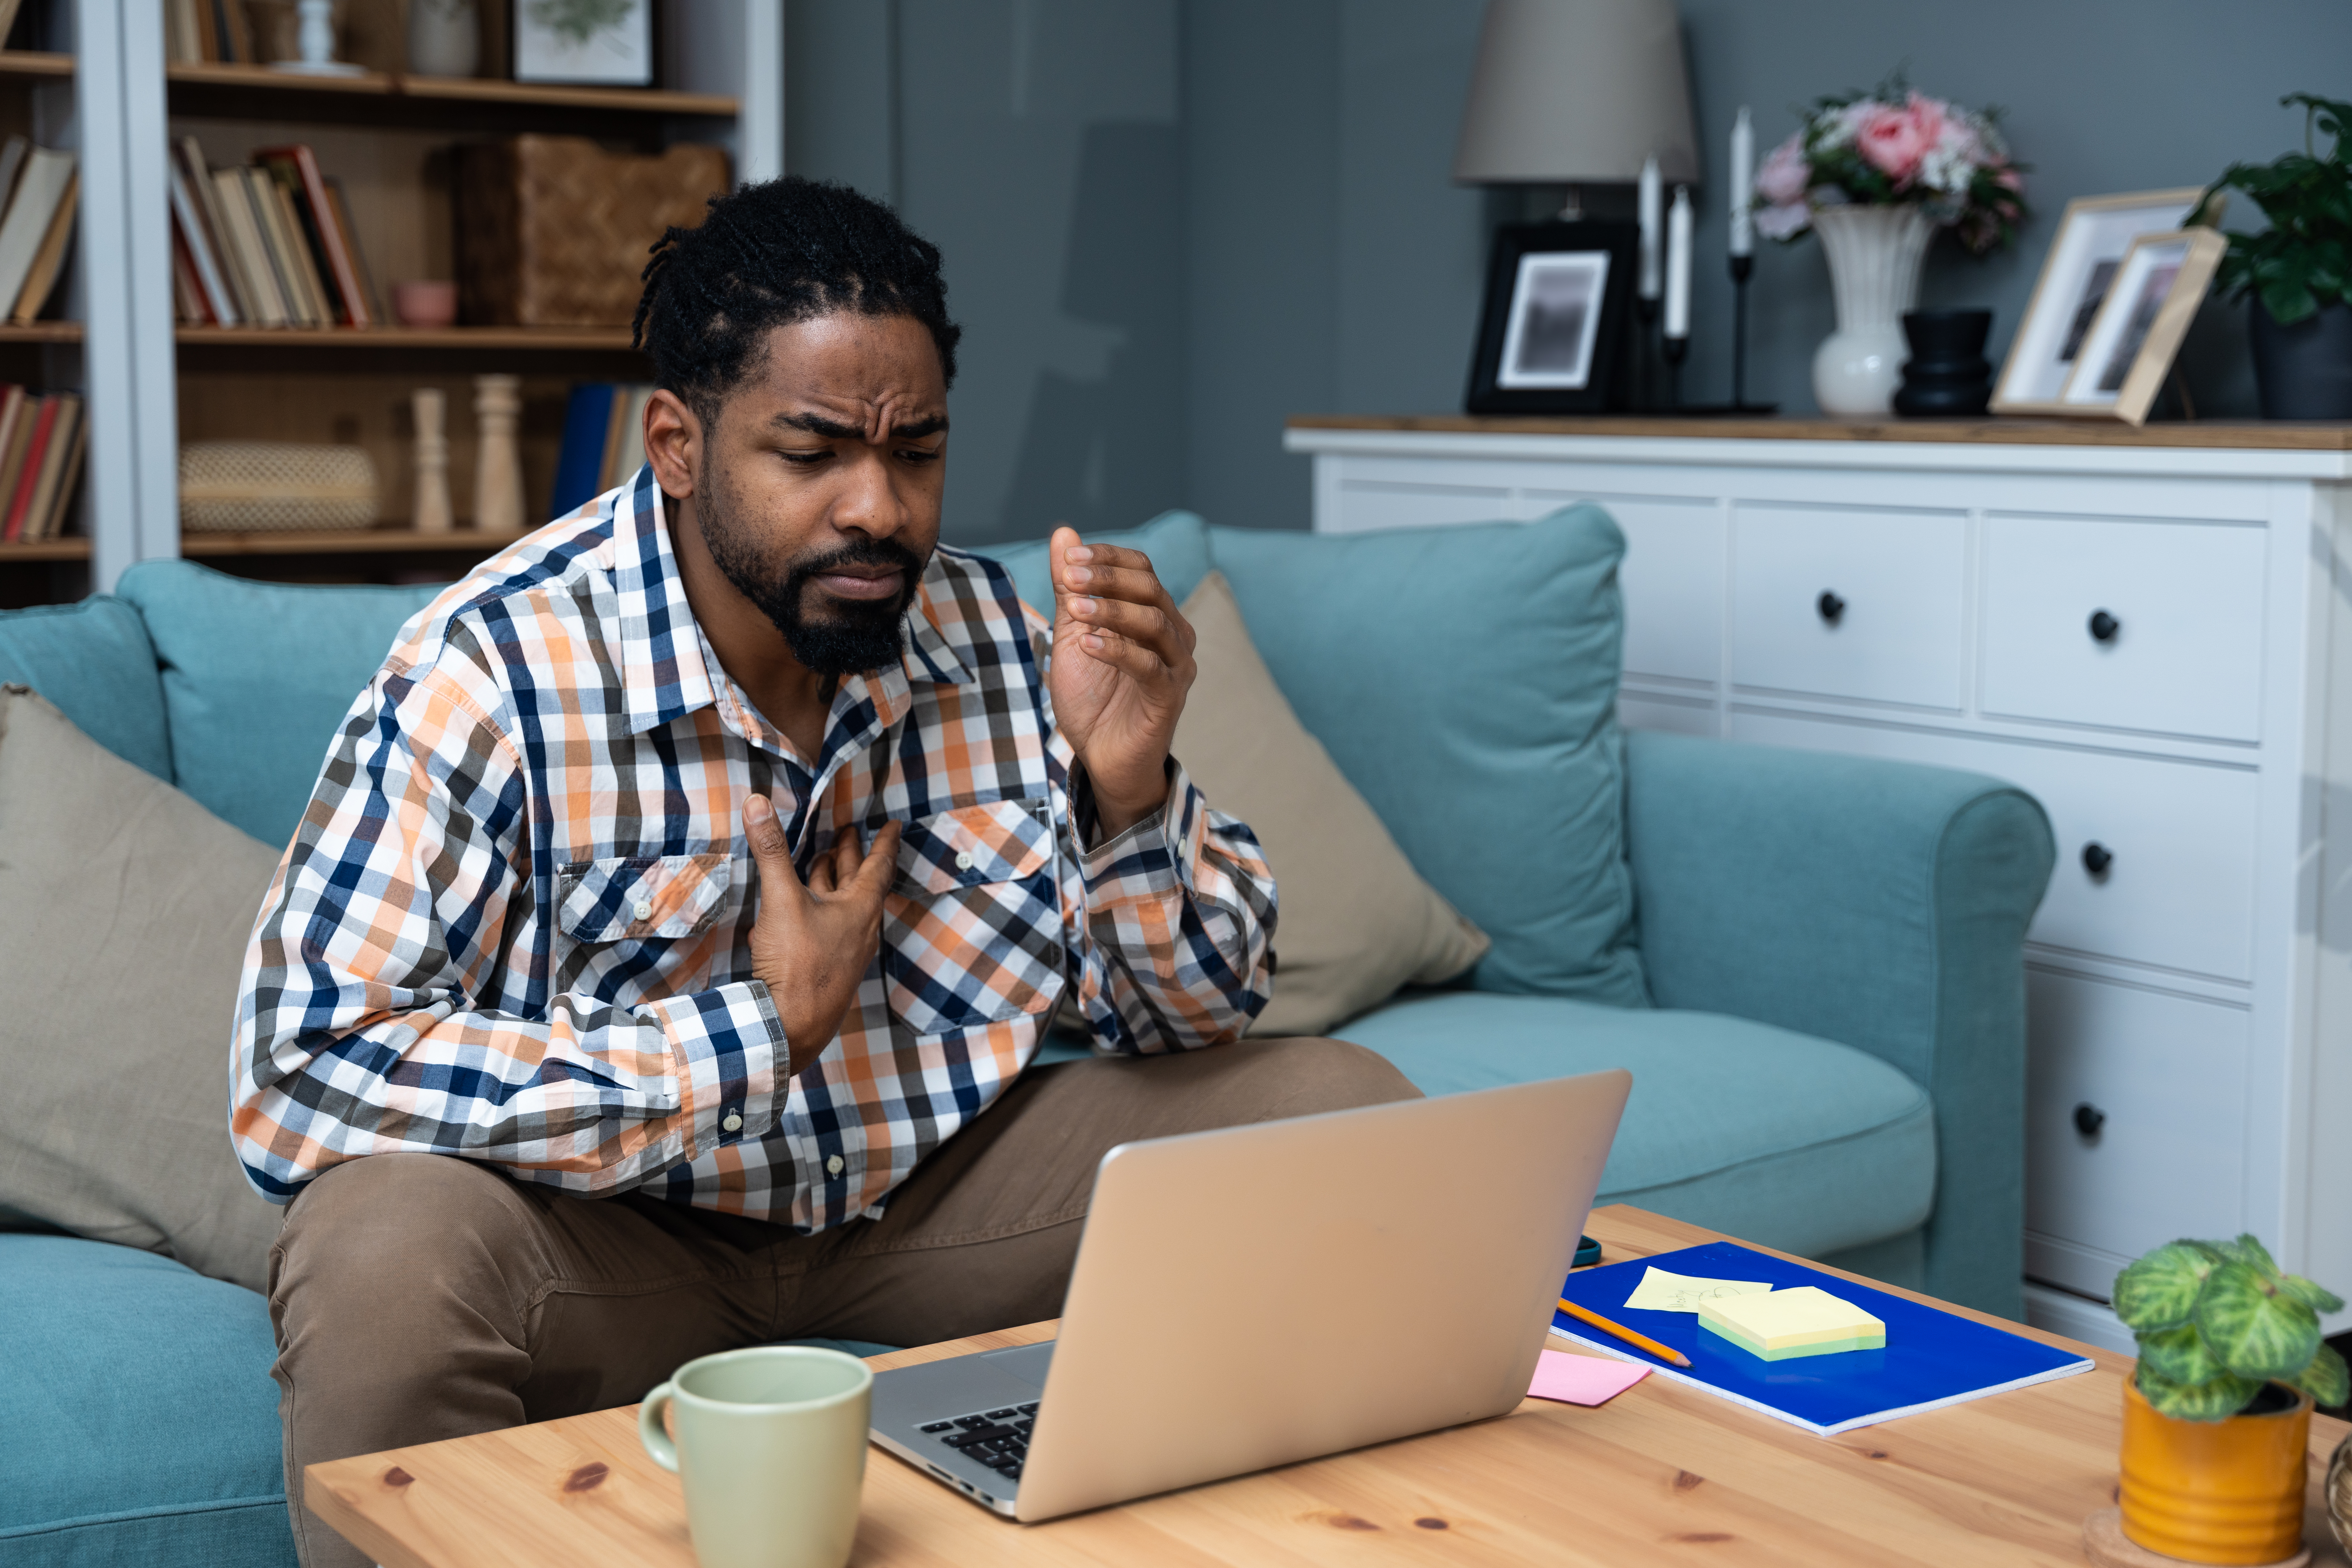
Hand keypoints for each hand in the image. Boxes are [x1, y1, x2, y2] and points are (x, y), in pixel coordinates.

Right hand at [742, 794, 902, 1075]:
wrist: (793, 1027)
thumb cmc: (798, 964)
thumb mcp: (781, 900)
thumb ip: (770, 850)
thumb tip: (758, 802)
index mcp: (860, 909)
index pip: (879, 866)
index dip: (884, 842)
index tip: (894, 825)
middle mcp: (860, 930)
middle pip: (859, 884)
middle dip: (852, 856)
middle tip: (847, 833)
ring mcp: (845, 953)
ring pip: (841, 908)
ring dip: (831, 883)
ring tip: (819, 862)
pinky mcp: (827, 971)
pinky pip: (825, 931)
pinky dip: (814, 913)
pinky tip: (794, 912)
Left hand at [1049, 526, 1196, 837]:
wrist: (1103, 757)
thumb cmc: (1093, 697)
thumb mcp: (1072, 635)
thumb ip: (1070, 589)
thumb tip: (1063, 534)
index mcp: (1154, 615)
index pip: (1143, 569)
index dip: (1109, 558)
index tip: (1071, 557)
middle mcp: (1173, 635)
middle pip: (1151, 589)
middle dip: (1108, 579)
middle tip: (1070, 577)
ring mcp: (1175, 666)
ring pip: (1153, 622)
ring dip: (1110, 609)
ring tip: (1075, 609)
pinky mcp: (1170, 697)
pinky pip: (1149, 665)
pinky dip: (1117, 650)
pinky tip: (1087, 644)